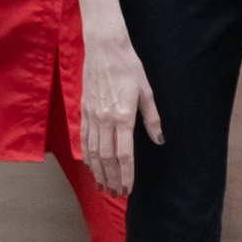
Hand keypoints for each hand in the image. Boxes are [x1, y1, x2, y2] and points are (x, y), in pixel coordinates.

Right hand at [80, 19, 161, 197]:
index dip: (127, 174)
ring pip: (92, 152)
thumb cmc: (129, 67)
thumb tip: (159, 140)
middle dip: (111, 178)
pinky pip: (83, 139)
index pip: (124, 154)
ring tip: (102, 186)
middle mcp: (105, 119)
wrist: (104, 48)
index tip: (129, 188)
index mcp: (123, 115)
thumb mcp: (147, 91)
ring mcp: (91, 116)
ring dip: (97, 171)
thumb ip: (152, 119)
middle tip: (116, 193)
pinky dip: (86, 156)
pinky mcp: (83, 111)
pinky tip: (89, 165)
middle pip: (106, 158)